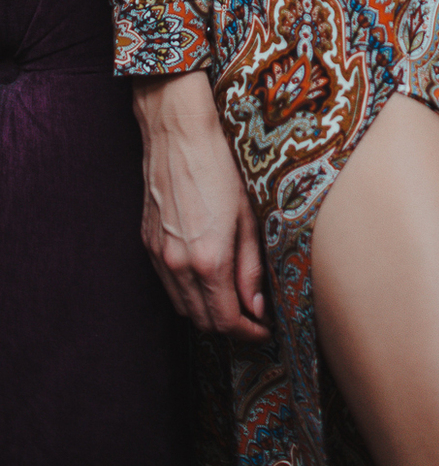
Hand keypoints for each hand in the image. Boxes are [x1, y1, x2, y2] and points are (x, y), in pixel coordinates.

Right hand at [132, 70, 270, 339]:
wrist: (179, 132)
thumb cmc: (221, 165)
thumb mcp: (248, 214)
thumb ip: (251, 266)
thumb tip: (258, 306)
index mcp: (208, 260)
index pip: (225, 320)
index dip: (248, 333)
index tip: (265, 332)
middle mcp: (178, 265)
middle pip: (202, 320)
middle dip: (229, 326)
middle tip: (254, 318)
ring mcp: (158, 255)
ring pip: (182, 307)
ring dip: (207, 312)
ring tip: (233, 301)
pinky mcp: (147, 243)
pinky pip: (168, 284)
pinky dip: (187, 293)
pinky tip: (207, 279)